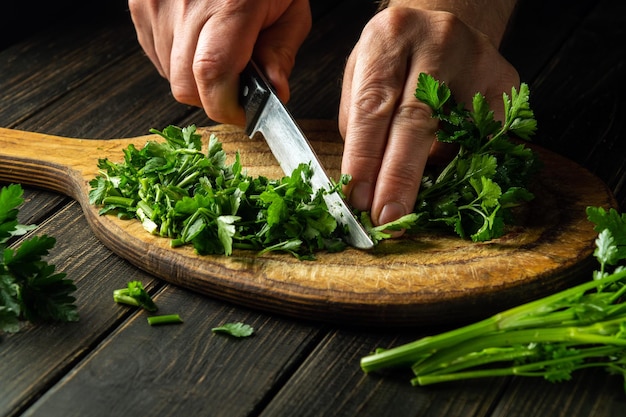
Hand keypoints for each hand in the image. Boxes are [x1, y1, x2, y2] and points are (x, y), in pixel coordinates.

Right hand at [128, 0, 311, 124]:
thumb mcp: (290, 8)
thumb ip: (281, 53)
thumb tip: (275, 93)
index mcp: (228, 6)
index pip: (212, 77)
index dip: (227, 107)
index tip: (245, 113)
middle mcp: (185, 5)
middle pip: (185, 87)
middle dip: (213, 99)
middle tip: (237, 86)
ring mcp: (155, 5)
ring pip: (169, 75)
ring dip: (196, 79)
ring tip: (220, 52)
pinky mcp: (140, 5)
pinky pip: (156, 55)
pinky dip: (179, 60)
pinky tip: (200, 41)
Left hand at [338, 6, 518, 228]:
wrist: (439, 21)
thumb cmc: (392, 56)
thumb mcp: (360, 73)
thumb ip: (359, 122)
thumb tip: (366, 180)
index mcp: (389, 38)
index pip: (373, 107)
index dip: (365, 159)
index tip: (359, 200)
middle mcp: (437, 42)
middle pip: (418, 122)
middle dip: (400, 179)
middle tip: (389, 219)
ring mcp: (478, 61)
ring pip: (454, 137)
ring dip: (429, 173)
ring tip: (411, 189)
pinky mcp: (506, 83)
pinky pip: (481, 140)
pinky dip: (459, 160)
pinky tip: (443, 161)